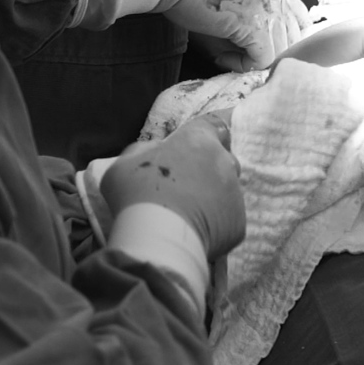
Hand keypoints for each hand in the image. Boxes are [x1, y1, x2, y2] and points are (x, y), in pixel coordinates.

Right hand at [101, 111, 244, 259]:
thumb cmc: (137, 194)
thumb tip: (156, 149)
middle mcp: (224, 162)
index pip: (212, 125)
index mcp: (198, 141)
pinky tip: (193, 233)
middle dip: (208, 170)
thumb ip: (144, 150)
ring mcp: (235, 193)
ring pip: (226, 192)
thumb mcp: (124, 164)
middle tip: (183, 188)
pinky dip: (213, 225)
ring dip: (210, 199)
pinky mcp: (239, 223)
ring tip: (185, 216)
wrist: (158, 239)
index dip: (205, 134)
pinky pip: (227, 220)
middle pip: (222, 161)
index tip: (197, 145)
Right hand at [156, 0, 309, 71]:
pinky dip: (242, 65)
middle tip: (238, 54)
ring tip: (225, 54)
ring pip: (280, 52)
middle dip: (270, 53)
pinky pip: (262, 60)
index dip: (287, 38)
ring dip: (255, 60)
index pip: (301, 17)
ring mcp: (269, 9)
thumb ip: (248, 17)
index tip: (265, 47)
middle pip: (293, 39)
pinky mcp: (255, 26)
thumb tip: (254, 54)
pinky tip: (221, 56)